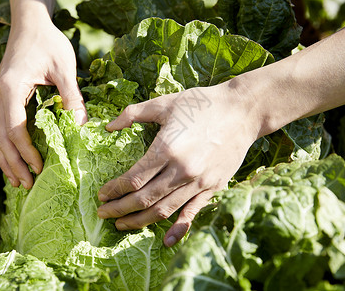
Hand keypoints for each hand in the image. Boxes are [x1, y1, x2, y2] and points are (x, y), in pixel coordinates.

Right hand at [0, 16, 86, 188]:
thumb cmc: (48, 42)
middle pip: (1, 139)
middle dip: (13, 164)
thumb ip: (72, 97)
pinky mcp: (3, 99)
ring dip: (7, 160)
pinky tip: (15, 160)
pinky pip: (1, 129)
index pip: (15, 130)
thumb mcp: (65, 67)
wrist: (30, 24)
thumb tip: (82, 127)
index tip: (40, 169)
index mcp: (10, 90)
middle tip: (27, 186)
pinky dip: (7, 148)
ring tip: (19, 182)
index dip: (26, 153)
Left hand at [97, 83, 259, 245]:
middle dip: (119, 209)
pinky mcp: (213, 188)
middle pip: (143, 199)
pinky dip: (179, 229)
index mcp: (166, 149)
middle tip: (103, 213)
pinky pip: (193, 212)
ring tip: (122, 224)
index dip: (114, 189)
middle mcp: (181, 170)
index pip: (133, 179)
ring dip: (140, 221)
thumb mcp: (164, 103)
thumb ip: (132, 114)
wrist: (242, 110)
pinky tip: (166, 241)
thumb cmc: (202, 104)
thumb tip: (108, 126)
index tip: (102, 194)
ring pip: (163, 210)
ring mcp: (199, 182)